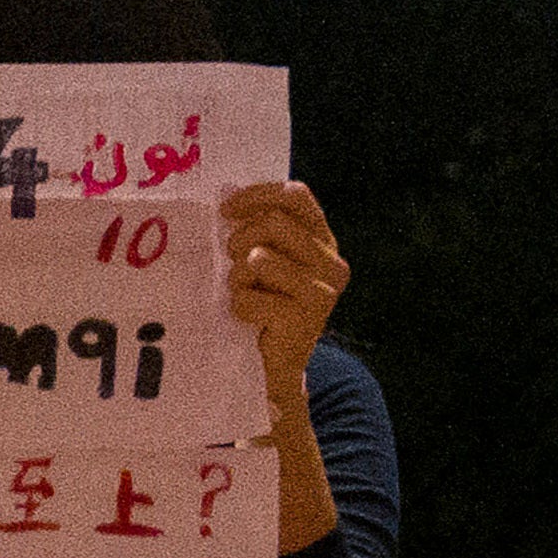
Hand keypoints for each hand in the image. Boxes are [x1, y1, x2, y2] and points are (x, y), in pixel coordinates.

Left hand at [223, 179, 349, 402]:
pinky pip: (248, 299)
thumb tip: (226, 198)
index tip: (226, 209)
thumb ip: (258, 230)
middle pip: (272, 223)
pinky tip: (249, 318)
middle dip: (239, 240)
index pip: (296, 197)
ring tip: (244, 292)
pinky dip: (238, 307)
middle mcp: (331, 262)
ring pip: (258, 259)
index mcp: (322, 240)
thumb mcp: (265, 260)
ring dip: (237, 277)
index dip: (257, 195)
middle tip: (233, 262)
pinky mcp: (304, 320)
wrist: (276, 361)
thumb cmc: (265, 302)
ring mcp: (322, 291)